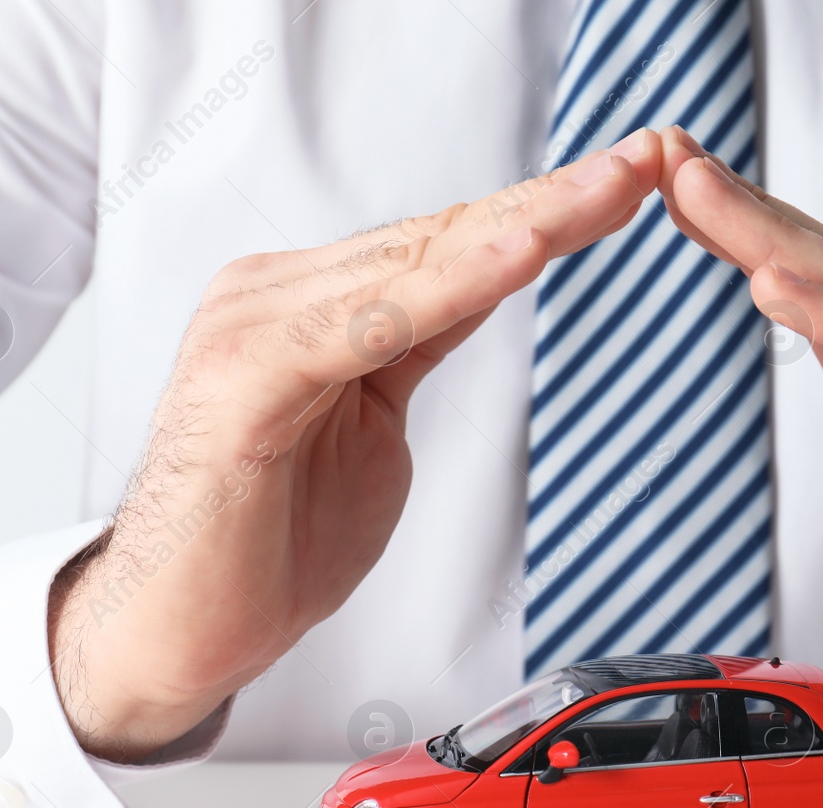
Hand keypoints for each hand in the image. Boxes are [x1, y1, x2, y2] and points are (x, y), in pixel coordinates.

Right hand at [49, 130, 663, 759]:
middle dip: (554, 201)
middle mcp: (278, 295)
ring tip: (607, 191)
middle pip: (441, 236)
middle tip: (646, 164)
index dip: (544, 212)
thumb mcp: (372, 423)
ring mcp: (256, 328)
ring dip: (523, 224)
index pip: (446, 243)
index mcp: (309, 303)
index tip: (629, 188)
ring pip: (415, 264)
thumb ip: (413, 345)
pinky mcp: (249, 381)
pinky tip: (519, 252)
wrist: (176, 628)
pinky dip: (450, 286)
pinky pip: (368, 324)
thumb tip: (477, 286)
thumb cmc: (267, 538)